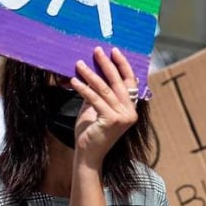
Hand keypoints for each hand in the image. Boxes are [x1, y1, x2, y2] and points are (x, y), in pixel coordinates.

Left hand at [69, 47, 138, 163]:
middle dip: (106, 64)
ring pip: (105, 89)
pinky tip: (74, 81)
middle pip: (118, 82)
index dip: (122, 65)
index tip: (114, 51)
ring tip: (80, 64)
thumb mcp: (96, 108)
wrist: (89, 155)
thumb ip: (98, 92)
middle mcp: (130, 112)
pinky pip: (95, 99)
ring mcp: (123, 117)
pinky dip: (83, 88)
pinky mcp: (111, 120)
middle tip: (97, 50)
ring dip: (91, 74)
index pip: (129, 81)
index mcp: (131, 108)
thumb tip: (93, 71)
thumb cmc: (92, 132)